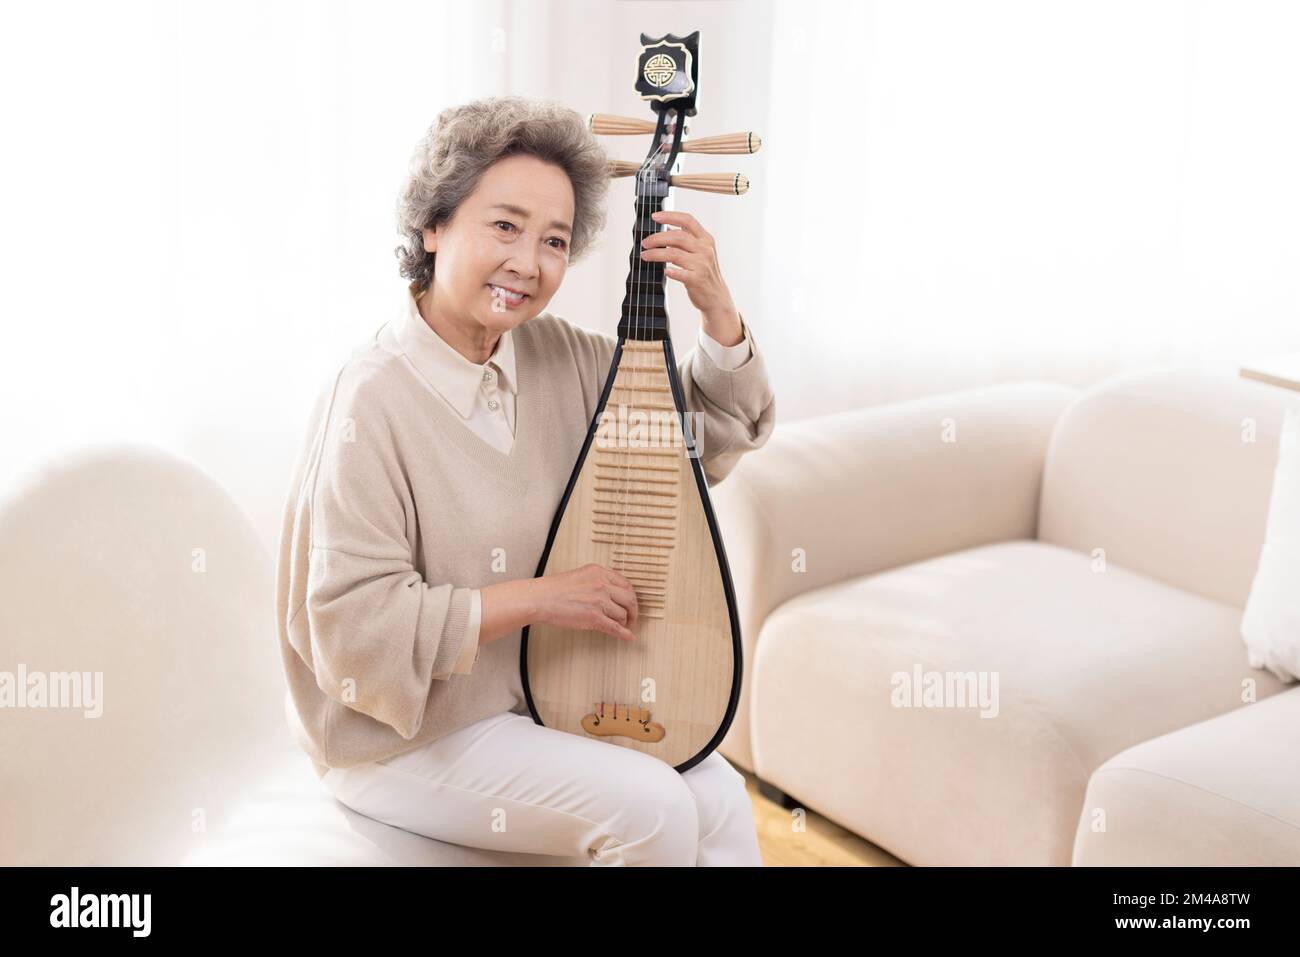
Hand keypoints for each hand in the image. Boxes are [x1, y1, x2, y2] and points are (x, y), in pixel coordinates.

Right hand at [534, 563, 638, 641]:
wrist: (541, 598)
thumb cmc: (555, 589)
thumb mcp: (580, 576)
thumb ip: (597, 580)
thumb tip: (611, 592)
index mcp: (599, 572)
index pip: (625, 583)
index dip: (630, 596)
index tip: (630, 603)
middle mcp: (602, 584)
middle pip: (629, 599)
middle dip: (633, 611)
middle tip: (632, 618)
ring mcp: (599, 601)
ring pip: (622, 614)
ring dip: (624, 623)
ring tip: (621, 627)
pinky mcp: (594, 618)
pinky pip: (615, 628)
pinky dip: (624, 634)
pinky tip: (628, 637)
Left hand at [640, 210, 741, 342]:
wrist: (716, 297)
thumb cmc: (704, 273)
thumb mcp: (700, 252)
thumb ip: (686, 240)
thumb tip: (667, 228)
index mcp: (705, 239)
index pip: (688, 220)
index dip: (670, 216)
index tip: (655, 216)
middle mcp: (705, 249)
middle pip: (678, 236)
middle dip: (657, 238)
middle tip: (645, 242)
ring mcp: (702, 264)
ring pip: (675, 253)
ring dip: (657, 253)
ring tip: (645, 255)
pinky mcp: (698, 279)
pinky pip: (682, 273)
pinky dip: (672, 271)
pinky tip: (665, 271)